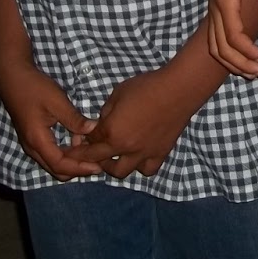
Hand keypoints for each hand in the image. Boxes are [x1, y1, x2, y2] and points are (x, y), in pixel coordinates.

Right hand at [0, 54, 102, 181]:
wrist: (13, 77)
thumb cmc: (34, 88)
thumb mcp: (57, 101)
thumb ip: (74, 119)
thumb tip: (93, 130)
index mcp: (37, 140)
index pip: (60, 165)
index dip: (80, 168)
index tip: (97, 167)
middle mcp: (32, 147)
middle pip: (56, 169)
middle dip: (77, 169)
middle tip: (97, 163)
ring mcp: (31, 143)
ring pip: (52, 163)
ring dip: (71, 161)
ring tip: (90, 151)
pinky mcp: (33, 138)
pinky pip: (50, 154)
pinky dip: (64, 153)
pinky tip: (77, 141)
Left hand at [67, 69, 190, 179]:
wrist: (178, 90)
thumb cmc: (146, 86)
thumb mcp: (118, 93)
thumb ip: (106, 111)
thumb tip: (103, 121)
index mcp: (111, 131)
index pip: (90, 141)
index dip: (83, 139)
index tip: (79, 138)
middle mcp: (125, 147)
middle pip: (99, 160)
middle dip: (89, 156)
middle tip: (88, 151)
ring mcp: (143, 154)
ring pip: (121, 172)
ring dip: (111, 166)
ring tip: (112, 157)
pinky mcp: (160, 154)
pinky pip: (146, 170)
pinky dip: (139, 166)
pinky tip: (138, 157)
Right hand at [207, 0, 257, 78]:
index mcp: (225, 0)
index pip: (234, 36)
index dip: (249, 52)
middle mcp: (215, 8)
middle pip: (222, 47)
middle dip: (241, 64)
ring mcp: (213, 9)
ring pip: (215, 46)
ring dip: (232, 62)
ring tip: (253, 73)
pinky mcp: (216, 8)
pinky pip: (215, 38)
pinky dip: (226, 53)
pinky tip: (242, 58)